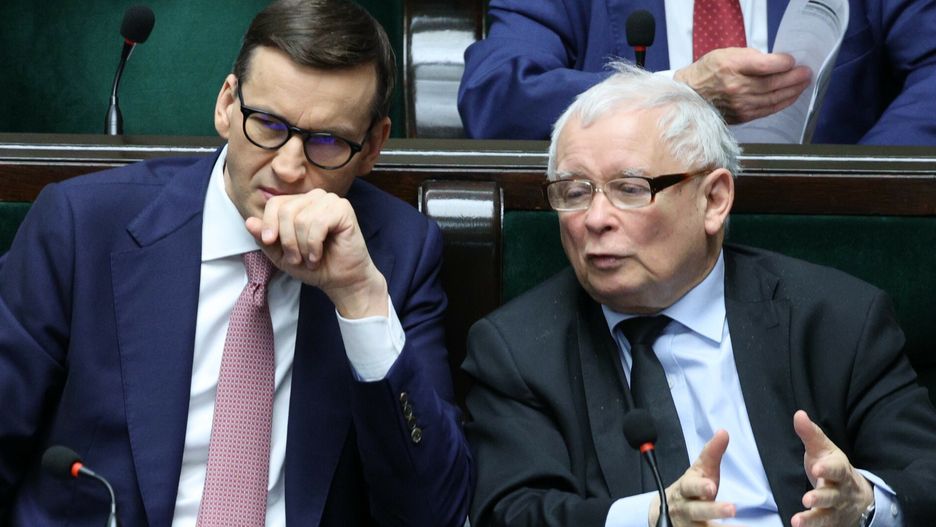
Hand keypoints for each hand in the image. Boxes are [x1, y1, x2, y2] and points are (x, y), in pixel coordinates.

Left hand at [245, 188, 387, 318]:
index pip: (275, 203)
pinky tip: (318, 255)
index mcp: (299, 203)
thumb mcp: (281, 255)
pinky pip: (317, 223)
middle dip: (288, 241)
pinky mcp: (343, 209)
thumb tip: (249, 222)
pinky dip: (314, 245)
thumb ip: (265, 239)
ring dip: (302, 247)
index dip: (269, 224)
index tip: (271, 242)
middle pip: (286, 210)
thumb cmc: (314, 266)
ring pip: (301, 219)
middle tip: (296, 258)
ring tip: (310, 259)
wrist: (341, 280)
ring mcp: (330, 201)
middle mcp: (314, 198)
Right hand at [649, 430, 738, 525]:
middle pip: (697, 510)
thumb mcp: (699, 470)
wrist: (667, 512)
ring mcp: (690, 524)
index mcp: (686, 488)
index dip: (700, 486)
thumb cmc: (691, 488)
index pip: (691, 485)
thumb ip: (711, 453)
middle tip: (731, 508)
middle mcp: (686, 507)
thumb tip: (723, 432)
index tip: (711, 486)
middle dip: (713, 509)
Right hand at [674, 47, 810, 123]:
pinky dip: (782, 103)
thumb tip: (777, 63)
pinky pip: (767, 110)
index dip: (783, 63)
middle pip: (773, 84)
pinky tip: (791, 96)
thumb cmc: (710, 70)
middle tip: (807, 73)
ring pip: (773, 98)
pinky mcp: (742, 116)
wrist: (691, 94)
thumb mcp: (727, 53)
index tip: (792, 60)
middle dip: (794, 78)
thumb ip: (752, 57)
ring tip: (804, 84)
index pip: (765, 66)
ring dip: (792, 91)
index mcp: (731, 67)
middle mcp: (736, 87)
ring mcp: (739, 104)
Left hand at [791, 410, 873, 526]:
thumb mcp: (823, 449)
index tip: (817, 467)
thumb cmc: (832, 467)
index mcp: (839, 470)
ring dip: (813, 519)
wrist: (858, 495)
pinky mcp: (831, 520)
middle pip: (832, 494)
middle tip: (807, 499)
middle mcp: (840, 491)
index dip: (828, 469)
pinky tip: (798, 526)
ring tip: (798, 521)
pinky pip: (823, 525)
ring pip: (827, 514)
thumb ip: (810, 434)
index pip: (836, 469)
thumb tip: (798, 414)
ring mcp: (836, 508)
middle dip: (821, 497)